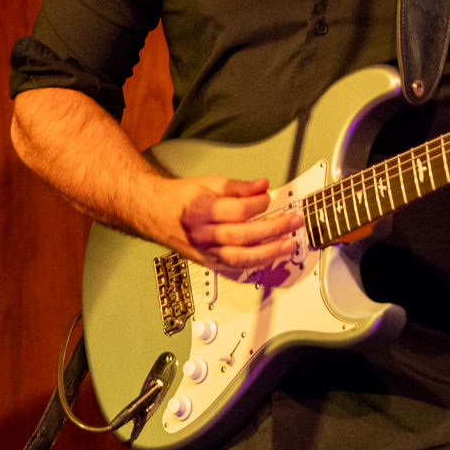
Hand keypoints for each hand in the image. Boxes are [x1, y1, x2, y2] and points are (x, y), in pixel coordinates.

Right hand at [154, 175, 301, 271]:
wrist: (156, 213)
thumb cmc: (182, 198)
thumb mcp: (209, 183)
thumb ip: (238, 186)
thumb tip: (262, 186)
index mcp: (202, 210)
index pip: (237, 211)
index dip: (258, 204)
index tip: (268, 198)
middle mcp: (203, 234)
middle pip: (243, 236)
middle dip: (273, 229)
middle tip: (293, 222)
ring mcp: (206, 251)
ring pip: (241, 258)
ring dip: (269, 253)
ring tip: (288, 245)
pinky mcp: (209, 262)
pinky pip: (235, 267)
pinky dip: (255, 263)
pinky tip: (270, 257)